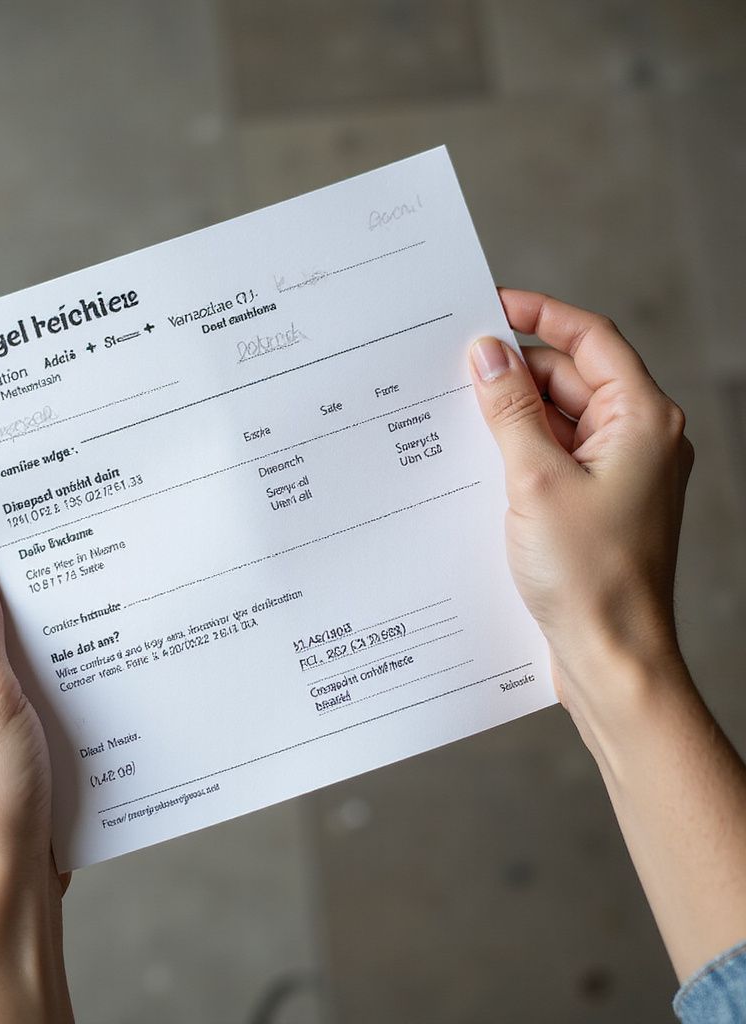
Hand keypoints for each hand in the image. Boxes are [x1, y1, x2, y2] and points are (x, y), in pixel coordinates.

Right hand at [467, 289, 694, 727]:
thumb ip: (510, 409)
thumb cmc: (589, 576)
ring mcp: (617, 473)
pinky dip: (517, 451)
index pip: (591, 340)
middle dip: (515, 372)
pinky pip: (552, 457)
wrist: (610, 656)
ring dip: (511, 415)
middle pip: (571, 378)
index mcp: (642, 420)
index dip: (540, 315)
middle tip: (456, 370)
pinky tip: (477, 460)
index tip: (491, 305)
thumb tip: (487, 354)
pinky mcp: (594, 503)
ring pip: (557, 420)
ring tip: (459, 419)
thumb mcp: (536, 480)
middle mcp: (637, 439)